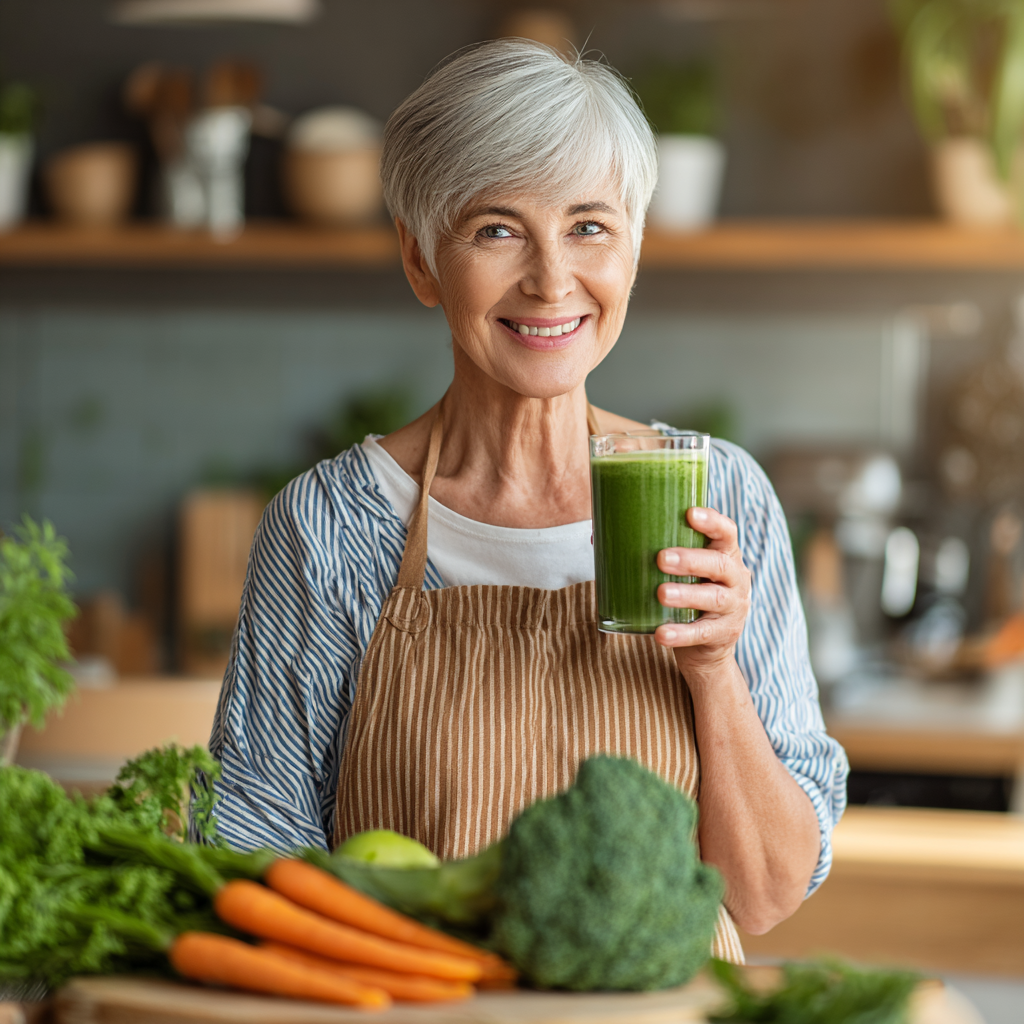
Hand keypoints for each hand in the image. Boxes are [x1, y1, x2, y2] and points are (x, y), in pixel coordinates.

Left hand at [654, 507, 750, 680]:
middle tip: (661, 558)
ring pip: (713, 598)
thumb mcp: (684, 572)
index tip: (689, 514)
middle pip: (719, 564)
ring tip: (661, 593)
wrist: (708, 646)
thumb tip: (597, 537)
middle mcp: (735, 578)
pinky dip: (681, 633)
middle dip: (690, 560)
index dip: (712, 522)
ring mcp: (733, 607)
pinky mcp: (723, 634)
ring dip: (686, 594)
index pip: (726, 532)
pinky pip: (702, 633)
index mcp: (725, 555)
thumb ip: (656, 552)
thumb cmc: (689, 595)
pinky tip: (661, 633)